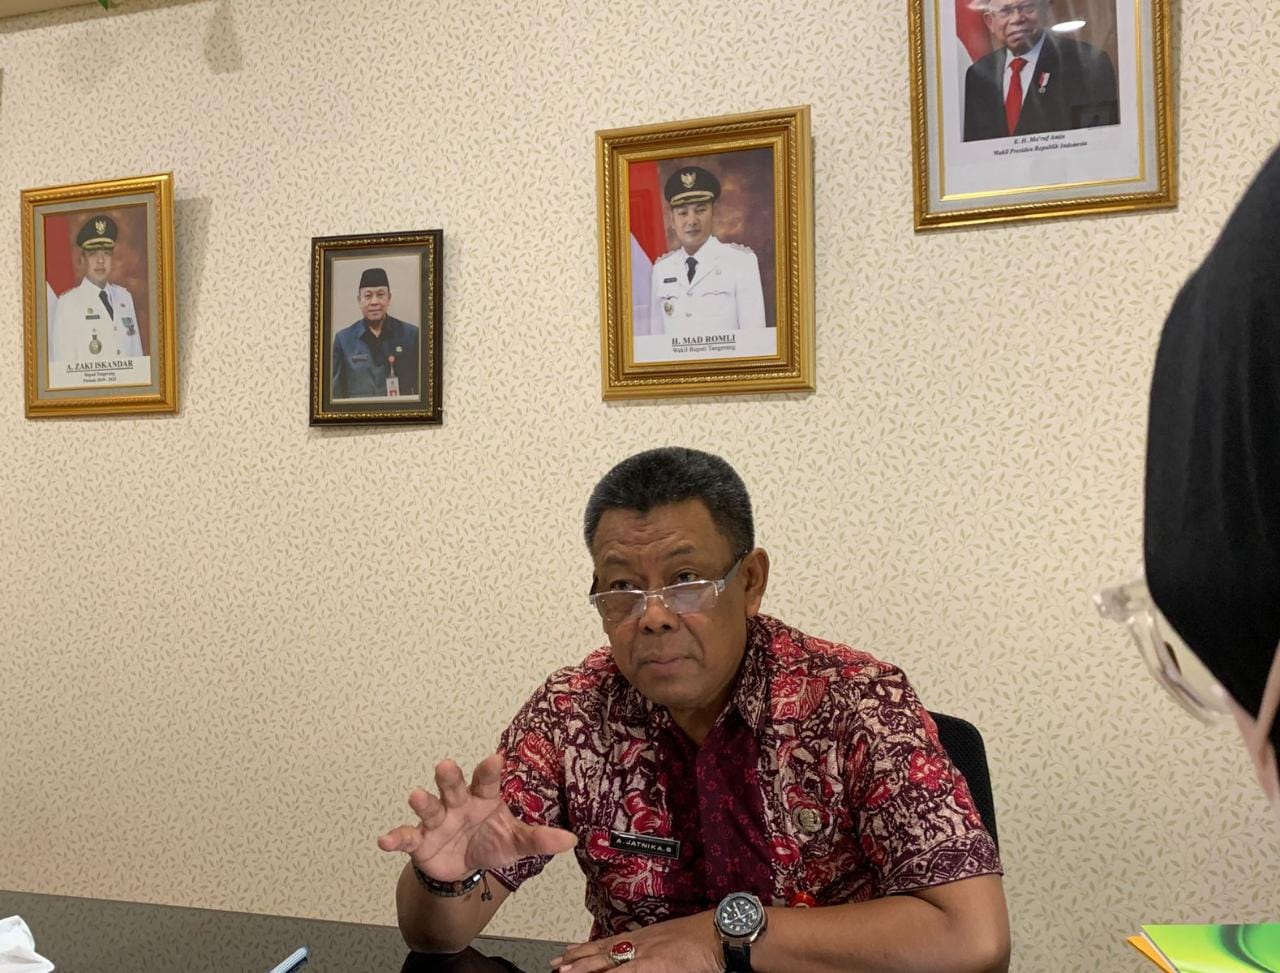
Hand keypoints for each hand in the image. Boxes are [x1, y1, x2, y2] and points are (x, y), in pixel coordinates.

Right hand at [377, 754, 576, 880]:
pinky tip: (384, 840)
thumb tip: (571, 841)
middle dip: (449, 776)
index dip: (489, 770)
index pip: (487, 781)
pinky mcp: (420, 841)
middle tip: (446, 765)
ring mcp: (437, 821)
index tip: (495, 758)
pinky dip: (394, 838)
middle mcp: (457, 803)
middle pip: (453, 785)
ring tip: (416, 795)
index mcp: (482, 798)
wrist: (462, 866)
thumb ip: (539, 839)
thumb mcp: (516, 843)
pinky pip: (406, 837)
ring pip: (429, 807)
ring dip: (422, 801)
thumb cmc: (490, 842)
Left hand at [549, 911, 722, 972]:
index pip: (608, 942)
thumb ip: (655, 948)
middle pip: (602, 950)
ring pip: (607, 960)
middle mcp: (640, 942)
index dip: (586, 948)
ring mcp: (645, 953)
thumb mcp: (672, 941)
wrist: (718, 932)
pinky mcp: (654, 964)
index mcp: (645, 936)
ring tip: (562, 971)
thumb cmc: (702, 937)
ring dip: (583, 967)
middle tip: (555, 963)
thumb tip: (648, 957)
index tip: (568, 952)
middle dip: (577, 958)